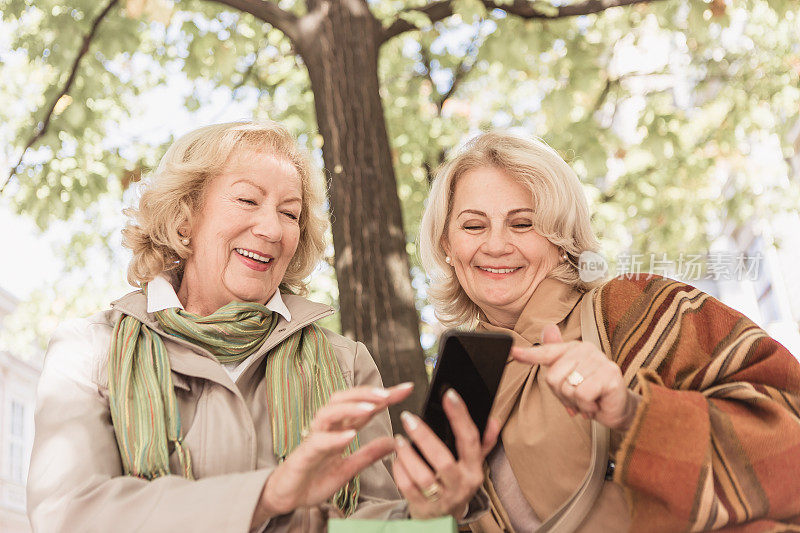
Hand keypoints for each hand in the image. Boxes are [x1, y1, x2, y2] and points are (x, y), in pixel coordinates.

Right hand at [251, 383, 413, 526]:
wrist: (287, 497)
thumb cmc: (314, 478)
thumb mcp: (349, 468)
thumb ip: (369, 454)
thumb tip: (394, 443)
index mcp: (340, 429)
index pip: (364, 406)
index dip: (384, 396)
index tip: (406, 388)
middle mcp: (327, 428)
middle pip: (344, 398)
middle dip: (366, 393)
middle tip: (389, 393)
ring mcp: (314, 438)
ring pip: (329, 413)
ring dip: (351, 408)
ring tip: (371, 407)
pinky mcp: (304, 454)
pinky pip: (319, 441)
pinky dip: (335, 437)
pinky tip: (350, 435)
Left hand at [392, 389, 499, 519]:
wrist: (442, 520)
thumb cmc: (455, 484)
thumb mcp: (472, 464)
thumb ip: (482, 442)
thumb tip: (493, 420)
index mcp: (474, 470)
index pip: (470, 440)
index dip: (460, 416)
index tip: (449, 394)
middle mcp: (460, 485)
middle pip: (443, 460)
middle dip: (424, 436)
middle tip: (409, 418)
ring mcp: (441, 498)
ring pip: (423, 476)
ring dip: (408, 454)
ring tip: (398, 439)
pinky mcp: (423, 507)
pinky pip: (408, 487)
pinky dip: (400, 470)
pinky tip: (396, 458)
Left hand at [510, 323, 640, 430]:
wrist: (617, 408)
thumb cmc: (590, 392)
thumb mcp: (568, 377)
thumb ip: (556, 356)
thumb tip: (548, 328)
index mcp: (573, 348)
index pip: (547, 352)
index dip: (529, 355)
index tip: (513, 352)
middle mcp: (586, 349)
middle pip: (553, 376)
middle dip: (562, 395)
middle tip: (577, 398)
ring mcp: (600, 360)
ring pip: (567, 387)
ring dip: (575, 402)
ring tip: (587, 401)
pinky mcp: (610, 375)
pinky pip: (582, 395)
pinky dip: (586, 406)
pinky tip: (596, 404)